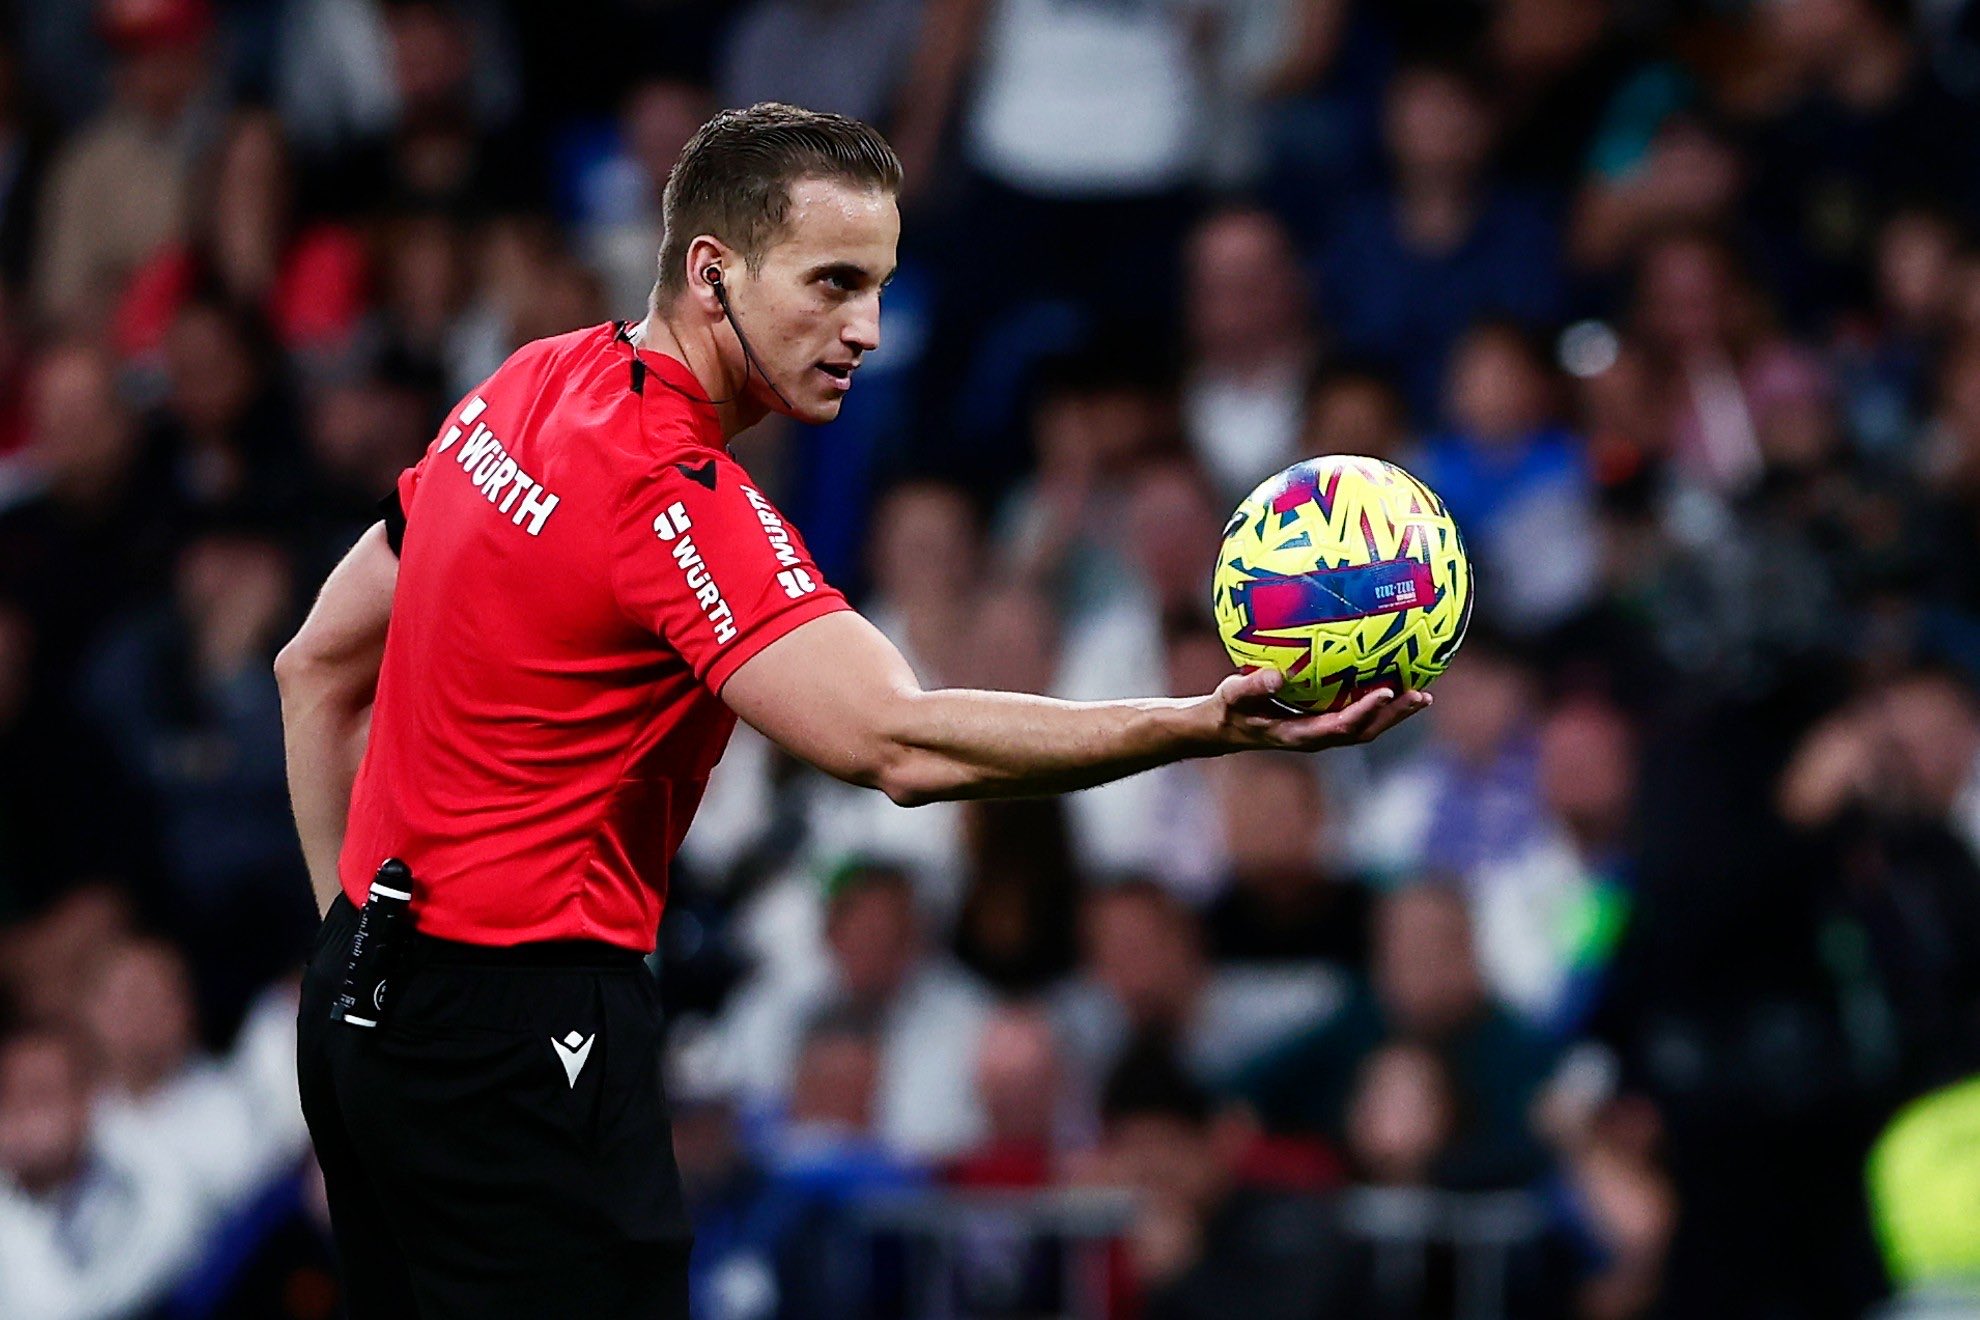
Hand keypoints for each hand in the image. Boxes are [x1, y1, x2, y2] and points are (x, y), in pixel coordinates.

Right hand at [1197, 668, 1429, 752]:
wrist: (1224, 727)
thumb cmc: (1228, 709)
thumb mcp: (1232, 696)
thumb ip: (1253, 686)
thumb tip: (1278, 674)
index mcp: (1299, 735)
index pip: (1341, 726)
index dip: (1366, 711)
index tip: (1388, 691)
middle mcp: (1317, 737)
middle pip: (1365, 732)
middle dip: (1393, 716)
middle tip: (1421, 696)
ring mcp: (1322, 732)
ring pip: (1366, 727)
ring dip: (1394, 714)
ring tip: (1421, 696)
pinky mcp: (1323, 723)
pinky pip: (1357, 716)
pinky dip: (1378, 705)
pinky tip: (1394, 685)